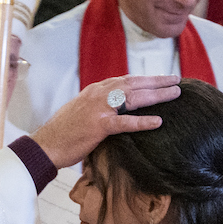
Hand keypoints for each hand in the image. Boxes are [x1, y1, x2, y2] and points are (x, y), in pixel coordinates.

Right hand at [31, 75, 181, 168]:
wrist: (46, 144)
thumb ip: (100, 106)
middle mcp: (98, 94)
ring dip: (156, 94)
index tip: (162, 78)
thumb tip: (116, 108)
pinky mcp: (98, 125)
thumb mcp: (82, 111)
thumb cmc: (64, 132)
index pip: (125, 80)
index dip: (145, 79)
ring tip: (175, 93)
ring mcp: (98, 109)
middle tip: (177, 80)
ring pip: (133, 97)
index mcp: (95, 91)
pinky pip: (124, 122)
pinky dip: (142, 121)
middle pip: (133, 83)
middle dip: (156, 81)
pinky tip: (158, 121)